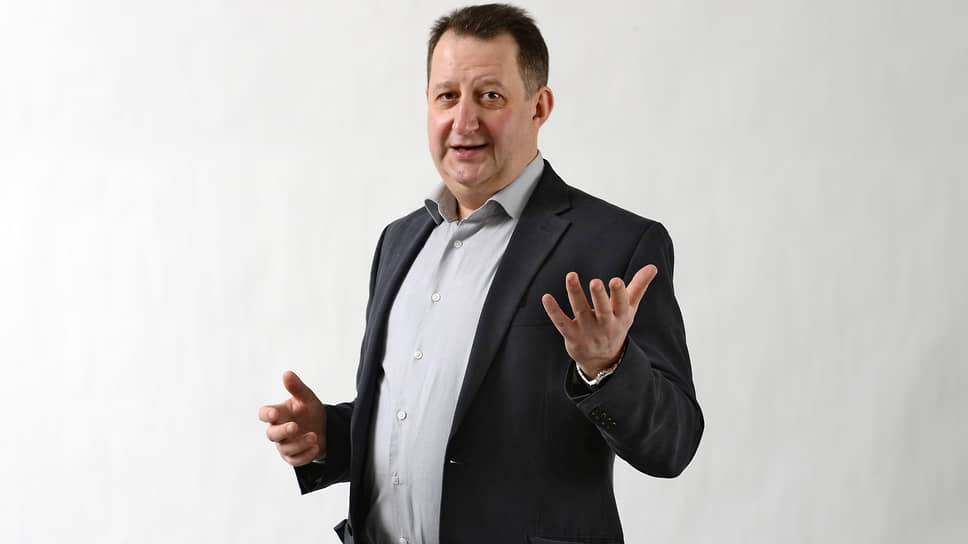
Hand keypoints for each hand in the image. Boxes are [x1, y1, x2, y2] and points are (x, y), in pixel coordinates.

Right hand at [259, 371, 326, 466]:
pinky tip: (316, 447)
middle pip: (271, 434)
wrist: (325, 429)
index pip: (264, 414)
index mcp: (278, 414)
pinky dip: (305, 455)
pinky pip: (295, 460)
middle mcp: (278, 430)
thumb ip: (297, 388)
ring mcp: (284, 445)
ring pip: (285, 448)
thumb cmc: (310, 412)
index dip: (266, 415)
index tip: (275, 413)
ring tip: (314, 436)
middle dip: (283, 431)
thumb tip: (287, 373)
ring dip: (300, 443)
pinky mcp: (293, 457)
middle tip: (295, 426)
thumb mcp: (307, 398)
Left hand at [541, 265, 657, 375]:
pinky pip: (561, 322)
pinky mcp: (572, 336)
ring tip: (571, 276)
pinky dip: (553, 311)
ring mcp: (587, 331)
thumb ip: (639, 286)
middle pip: (602, 310)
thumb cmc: (615, 325)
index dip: (619, 294)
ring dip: (575, 293)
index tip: (616, 281)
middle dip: (599, 297)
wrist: (602, 359)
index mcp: (620, 317)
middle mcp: (605, 325)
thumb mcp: (629, 309)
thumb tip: (653, 266)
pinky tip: (546, 297)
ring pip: (580, 311)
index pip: (622, 305)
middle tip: (596, 282)